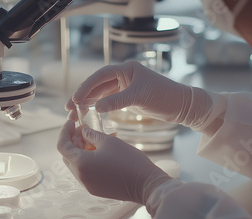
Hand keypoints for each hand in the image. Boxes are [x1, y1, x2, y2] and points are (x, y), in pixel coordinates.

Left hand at [57, 120, 171, 203]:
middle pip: (67, 156)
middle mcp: (80, 177)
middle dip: (72, 141)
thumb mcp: (109, 141)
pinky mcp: (96, 189)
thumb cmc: (129, 161)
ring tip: (93, 139)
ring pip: (76, 165)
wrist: (146, 184)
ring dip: (80, 151)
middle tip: (83, 129)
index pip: (62, 146)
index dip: (64, 131)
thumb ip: (91, 134)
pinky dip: (87, 161)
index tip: (71, 122)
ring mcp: (87, 185)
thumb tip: (82, 131)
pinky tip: (99, 152)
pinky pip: (85, 173)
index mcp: (81, 164)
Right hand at [66, 61, 213, 129]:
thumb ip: (117, 101)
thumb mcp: (139, 97)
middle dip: (82, 97)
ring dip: (88, 104)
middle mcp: (123, 76)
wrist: (182, 106)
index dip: (86, 87)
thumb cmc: (164, 96)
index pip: (100, 76)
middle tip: (69, 109)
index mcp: (126, 69)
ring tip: (74, 115)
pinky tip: (89, 115)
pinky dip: (98, 108)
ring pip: (101, 95)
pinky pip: (108, 102)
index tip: (75, 99)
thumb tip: (96, 108)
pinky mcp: (127, 99)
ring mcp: (125, 88)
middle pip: (97, 86)